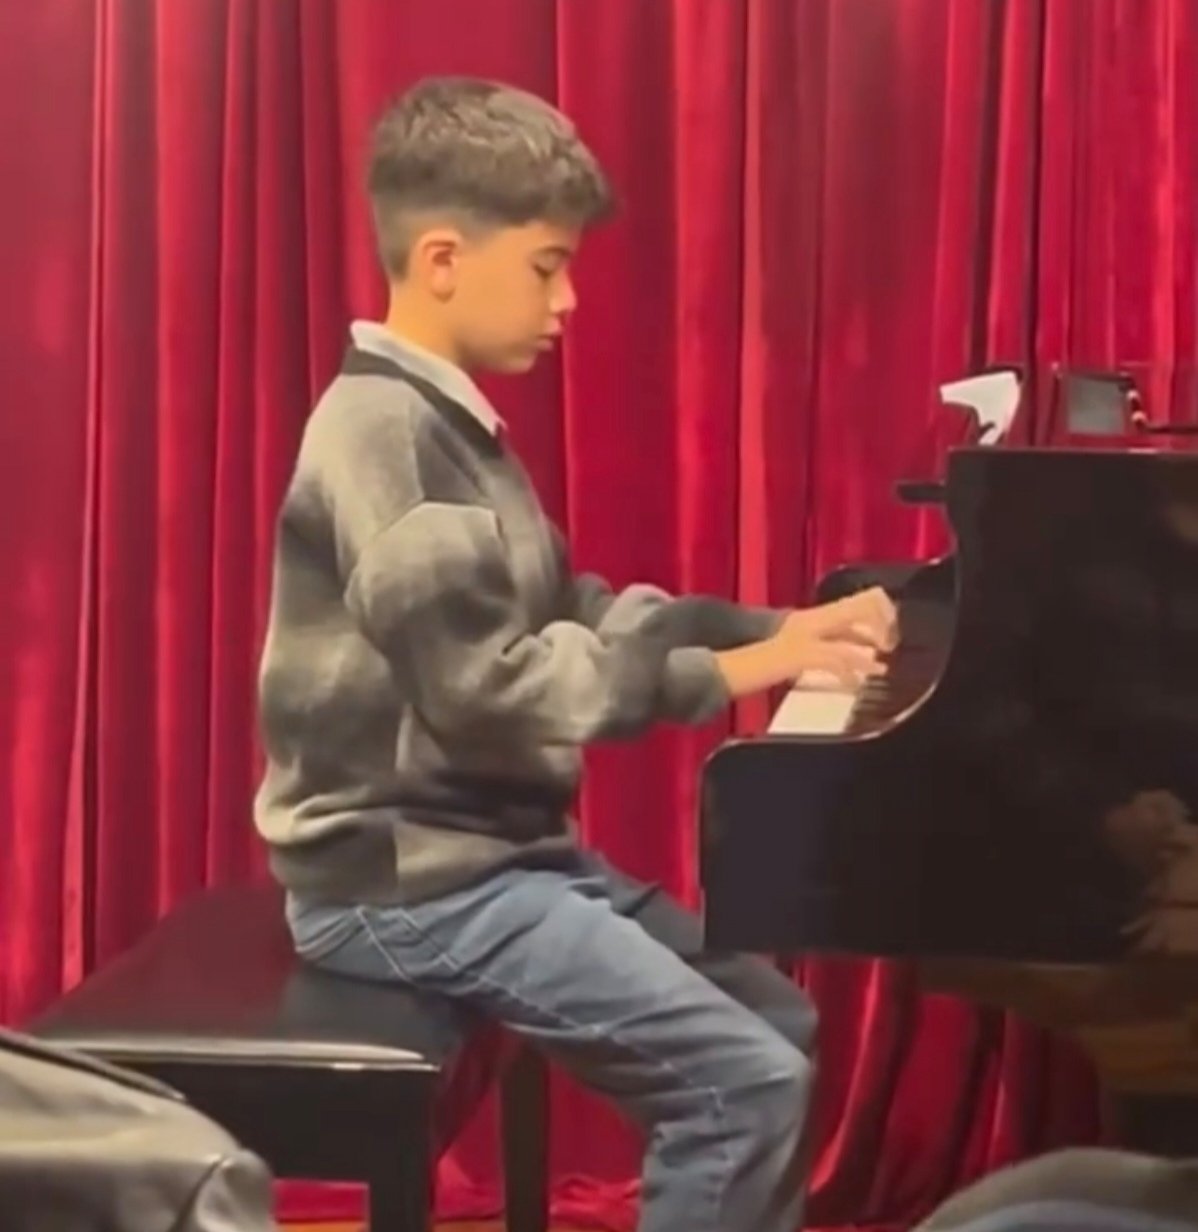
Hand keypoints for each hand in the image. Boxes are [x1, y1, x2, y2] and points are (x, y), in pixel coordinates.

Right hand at [713, 587, 898, 698]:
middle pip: (861, 605)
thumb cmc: (763, 663)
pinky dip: (848, 672)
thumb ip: (828, 644)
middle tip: (890, 648)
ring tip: (879, 668)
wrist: (731, 669)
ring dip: (868, 651)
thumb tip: (861, 649)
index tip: (889, 635)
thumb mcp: (800, 647)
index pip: (859, 599)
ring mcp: (803, 636)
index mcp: (812, 616)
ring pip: (849, 633)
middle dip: (883, 625)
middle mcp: (810, 619)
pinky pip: (832, 659)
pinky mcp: (797, 655)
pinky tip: (853, 685)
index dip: (882, 614)